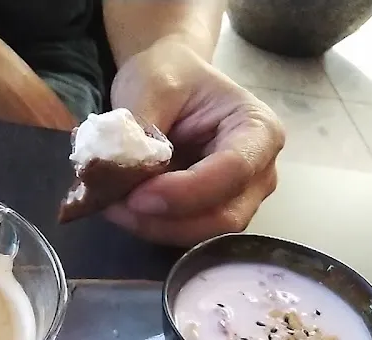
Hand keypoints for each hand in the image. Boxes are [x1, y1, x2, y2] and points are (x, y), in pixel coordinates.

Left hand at [106, 39, 283, 246]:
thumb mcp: (153, 82)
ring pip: (203, 233)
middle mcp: (259, 172)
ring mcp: (238, 199)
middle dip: (166, 219)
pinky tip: (122, 209)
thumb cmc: (171, 74)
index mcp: (258, 130)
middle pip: (223, 215)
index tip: (136, 195)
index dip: (186, 192)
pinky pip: (185, 233)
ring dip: (154, 227)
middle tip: (114, 204)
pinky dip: (151, 227)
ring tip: (112, 204)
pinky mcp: (211, 214)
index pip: (233, 171)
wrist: (170, 82)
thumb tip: (120, 170)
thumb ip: (141, 126)